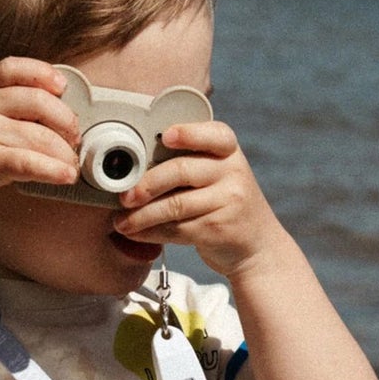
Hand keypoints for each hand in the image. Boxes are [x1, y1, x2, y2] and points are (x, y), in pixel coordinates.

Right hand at [0, 57, 79, 220]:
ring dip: (64, 153)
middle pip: (39, 101)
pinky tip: (65, 176)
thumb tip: (44, 118)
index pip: (13, 68)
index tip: (61, 86)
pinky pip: (31, 163)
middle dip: (65, 119)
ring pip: (41, 136)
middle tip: (73, 137)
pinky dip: (54, 170)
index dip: (42, 73)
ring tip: (70, 164)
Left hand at [112, 120, 284, 278]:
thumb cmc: (223, 203)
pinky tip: (136, 234)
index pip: (213, 134)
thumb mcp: (218, 175)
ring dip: (142, 216)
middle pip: (181, 171)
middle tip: (124, 196)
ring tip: (121, 222)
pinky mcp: (219, 228)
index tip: (165, 137)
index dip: (188, 134)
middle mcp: (233, 172)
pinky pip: (177, 229)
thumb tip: (133, 168)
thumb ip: (187, 163)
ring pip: (175, 205)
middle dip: (146, 184)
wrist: (257, 246)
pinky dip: (151, 232)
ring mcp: (229, 201)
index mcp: (228, 151)